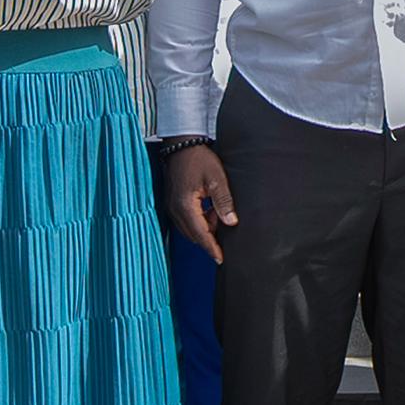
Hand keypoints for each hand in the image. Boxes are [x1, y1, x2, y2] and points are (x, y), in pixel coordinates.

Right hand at [163, 145, 238, 260]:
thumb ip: (224, 202)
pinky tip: (211, 212)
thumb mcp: (217, 179)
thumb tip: (231, 223)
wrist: (182, 145)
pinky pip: (187, 219)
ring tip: (220, 219)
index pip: (200, 234)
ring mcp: (172, 206)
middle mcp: (176, 209)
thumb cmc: (199, 159)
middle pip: (193, 235)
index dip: (211, 248)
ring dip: (205, 229)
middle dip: (209, 240)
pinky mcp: (174, 202)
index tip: (221, 259)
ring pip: (190, 228)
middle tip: (225, 242)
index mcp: (185, 206)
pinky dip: (199, 221)